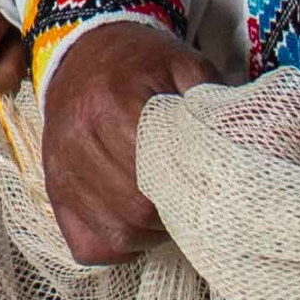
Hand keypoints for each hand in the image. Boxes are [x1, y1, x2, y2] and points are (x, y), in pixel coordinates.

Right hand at [38, 16, 210, 265]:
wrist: (83, 54)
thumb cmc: (140, 64)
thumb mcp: (184, 65)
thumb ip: (212, 102)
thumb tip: (245, 144)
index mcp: (111, 105)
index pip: (155, 175)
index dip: (190, 191)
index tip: (208, 186)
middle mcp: (77, 141)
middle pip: (136, 210)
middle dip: (172, 215)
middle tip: (193, 202)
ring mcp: (60, 171)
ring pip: (115, 233)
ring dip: (150, 234)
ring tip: (167, 211)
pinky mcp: (54, 192)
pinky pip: (88, 245)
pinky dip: (117, 245)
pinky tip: (134, 222)